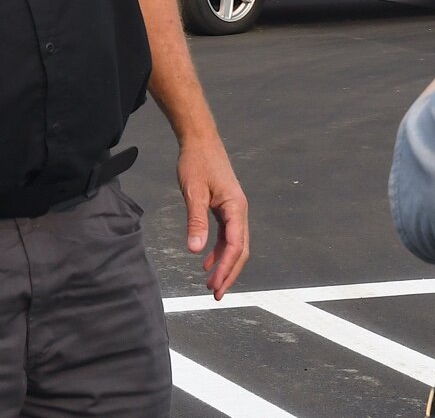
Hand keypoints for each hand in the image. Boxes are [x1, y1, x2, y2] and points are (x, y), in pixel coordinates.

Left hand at [177, 135, 248, 298]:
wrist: (200, 140)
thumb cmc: (197, 162)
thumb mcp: (194, 192)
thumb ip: (196, 221)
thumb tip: (195, 251)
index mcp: (236, 208)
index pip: (236, 246)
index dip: (226, 268)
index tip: (215, 286)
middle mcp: (240, 211)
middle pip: (240, 250)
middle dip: (230, 273)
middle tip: (216, 294)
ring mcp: (234, 209)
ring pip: (235, 244)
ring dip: (225, 265)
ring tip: (211, 284)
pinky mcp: (226, 207)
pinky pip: (227, 235)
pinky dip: (219, 251)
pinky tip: (207, 261)